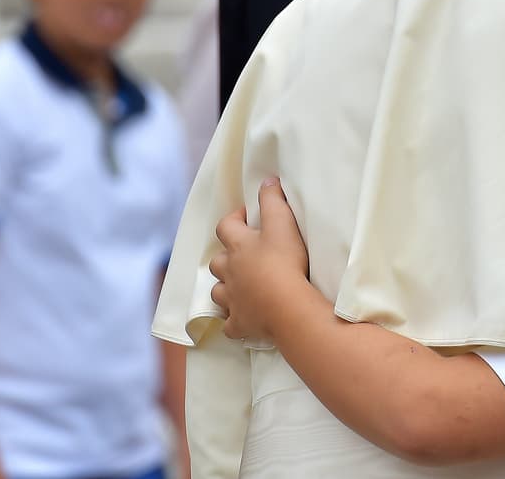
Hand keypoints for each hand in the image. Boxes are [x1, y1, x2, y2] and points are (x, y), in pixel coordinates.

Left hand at [210, 178, 309, 341]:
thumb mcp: (283, 223)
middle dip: (227, 257)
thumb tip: (267, 180)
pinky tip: (243, 318)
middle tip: (245, 255)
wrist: (286, 305)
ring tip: (242, 286)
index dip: (234, 219)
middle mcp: (229, 272)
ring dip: (227, 287)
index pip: (226, 226)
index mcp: (238, 247)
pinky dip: (234, 319)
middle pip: (218, 262)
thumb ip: (273, 200)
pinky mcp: (239, 323)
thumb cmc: (285, 261)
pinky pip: (230, 323)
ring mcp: (232, 300)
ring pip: (218, 292)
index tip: (247, 217)